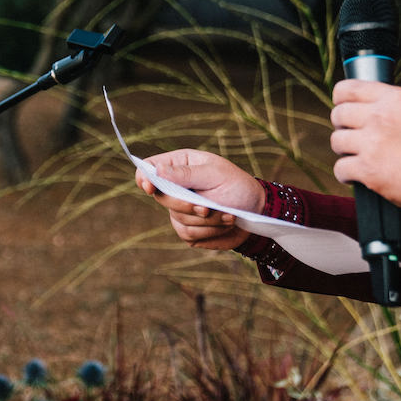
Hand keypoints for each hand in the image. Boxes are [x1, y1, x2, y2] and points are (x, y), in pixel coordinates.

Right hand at [135, 148, 261, 250]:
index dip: (144, 178)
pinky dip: (210, 231)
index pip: (148, 169)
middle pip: (162, 198)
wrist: (256, 211)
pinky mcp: (187, 230)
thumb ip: (186, 173)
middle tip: (207, 208)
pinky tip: (225, 223)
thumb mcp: (215, 173)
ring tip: (228, 214)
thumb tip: (157, 169)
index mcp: (178, 165)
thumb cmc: (237, 185)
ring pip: (179, 219)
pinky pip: (190, 235)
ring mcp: (179, 210)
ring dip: (207, 221)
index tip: (150, 187)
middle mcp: (175, 188)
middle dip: (187, 205)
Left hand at [329, 79, 400, 210]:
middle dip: (343, 126)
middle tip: (353, 138)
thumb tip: (368, 111)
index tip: (344, 109)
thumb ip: (394, 108)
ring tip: (359, 158)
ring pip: (337, 141)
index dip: (341, 100)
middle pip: (338, 114)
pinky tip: (358, 177)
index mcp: (395, 98)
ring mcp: (371, 143)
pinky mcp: (367, 170)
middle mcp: (380, 116)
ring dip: (345, 151)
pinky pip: (340, 168)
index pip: (348, 89)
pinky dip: (346, 175)